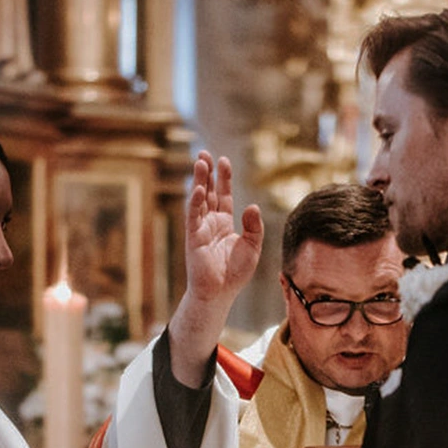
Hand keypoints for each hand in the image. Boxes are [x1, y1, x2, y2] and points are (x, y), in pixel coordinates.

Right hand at [185, 151, 263, 305]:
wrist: (221, 293)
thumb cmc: (235, 273)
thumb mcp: (253, 246)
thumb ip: (254, 226)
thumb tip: (252, 206)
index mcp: (224, 223)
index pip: (224, 195)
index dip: (224, 178)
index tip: (224, 161)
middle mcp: (211, 222)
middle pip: (209, 192)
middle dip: (207, 173)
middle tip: (205, 154)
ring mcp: (200, 228)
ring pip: (199, 200)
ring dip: (199, 181)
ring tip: (200, 162)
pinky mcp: (194, 237)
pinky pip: (193, 216)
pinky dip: (196, 202)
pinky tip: (200, 189)